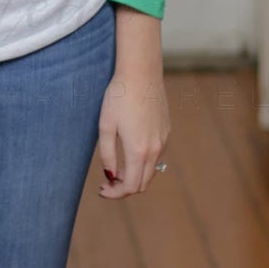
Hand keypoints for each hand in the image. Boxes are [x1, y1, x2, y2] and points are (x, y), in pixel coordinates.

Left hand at [98, 8, 169, 197]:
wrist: (141, 73)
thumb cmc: (119, 97)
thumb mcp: (105, 126)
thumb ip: (107, 155)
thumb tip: (110, 176)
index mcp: (138, 150)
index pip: (130, 187)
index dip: (115, 194)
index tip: (102, 190)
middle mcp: (155, 149)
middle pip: (143, 183)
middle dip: (124, 188)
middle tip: (106, 183)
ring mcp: (163, 140)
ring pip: (150, 170)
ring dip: (134, 175)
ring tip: (116, 168)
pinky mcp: (166, 131)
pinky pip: (155, 155)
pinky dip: (142, 162)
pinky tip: (128, 151)